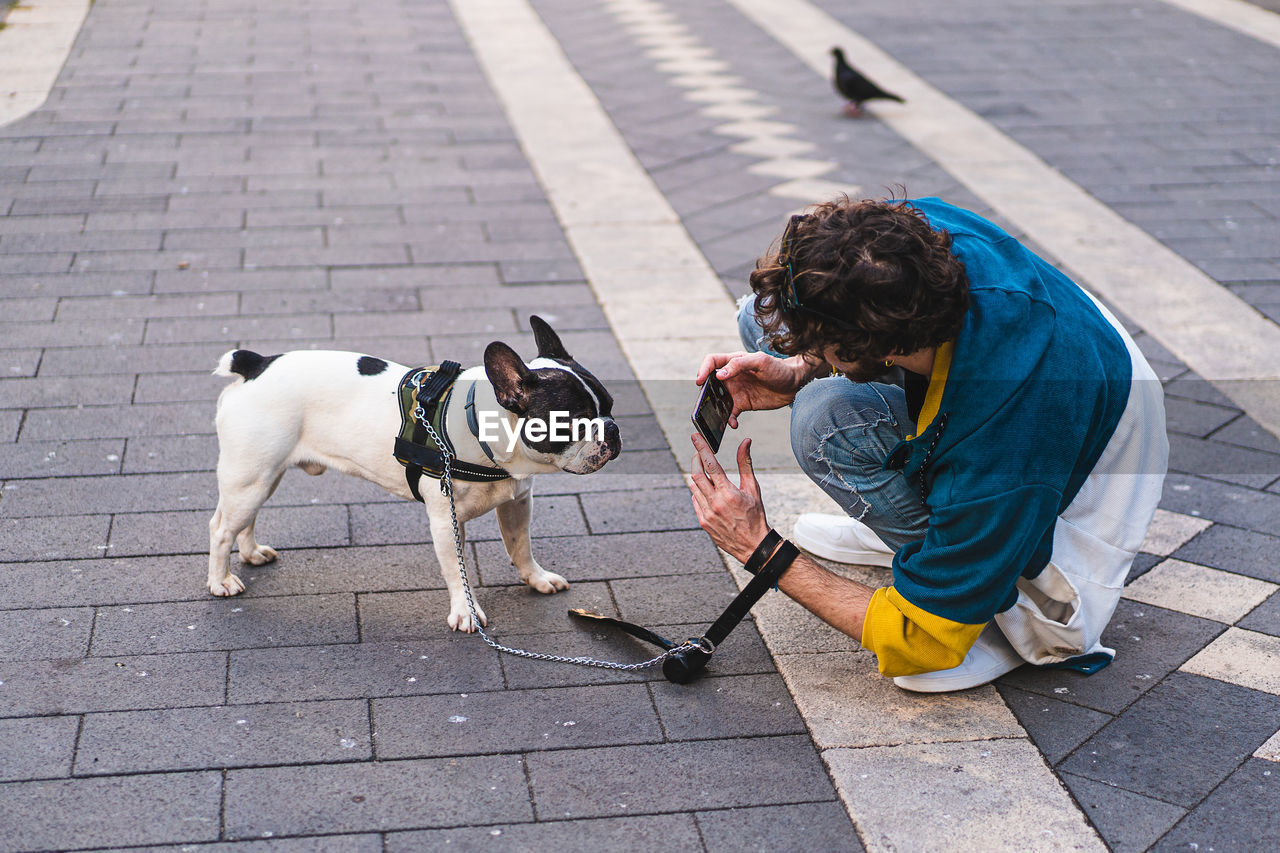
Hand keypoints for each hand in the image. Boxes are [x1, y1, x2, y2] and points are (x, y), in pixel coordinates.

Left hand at [688, 434, 770, 563]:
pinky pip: (695, 500)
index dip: (701, 448)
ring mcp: (707, 513)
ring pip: (693, 487)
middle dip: (695, 459)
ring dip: (696, 475)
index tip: (695, 436)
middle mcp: (715, 503)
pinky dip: (698, 491)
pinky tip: (706, 489)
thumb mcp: (753, 488)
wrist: (753, 545)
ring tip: (703, 470)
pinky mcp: (703, 522)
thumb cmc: (756, 515)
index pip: (711, 465)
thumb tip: (745, 442)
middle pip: (696, 474)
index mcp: (728, 493)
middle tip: (697, 451)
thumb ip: (745, 463)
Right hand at [695, 351, 818, 427]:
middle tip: (703, 402)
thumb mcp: (760, 362)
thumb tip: (719, 375)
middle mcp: (731, 376)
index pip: (711, 362)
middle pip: (710, 382)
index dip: (702, 369)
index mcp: (733, 361)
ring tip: (714, 416)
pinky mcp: (742, 404)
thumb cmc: (779, 368)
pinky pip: (729, 414)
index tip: (700, 381)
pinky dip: (728, 420)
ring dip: (713, 408)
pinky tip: (733, 424)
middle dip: (704, 392)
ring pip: (717, 400)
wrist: (795, 384)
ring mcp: (736, 391)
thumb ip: (739, 365)